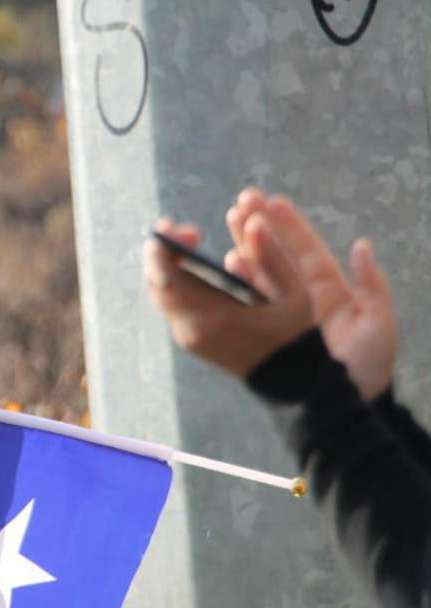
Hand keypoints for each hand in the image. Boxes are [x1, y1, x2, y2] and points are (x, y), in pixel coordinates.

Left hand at [144, 215, 314, 378]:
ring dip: (170, 264)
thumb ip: (271, 255)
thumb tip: (252, 221)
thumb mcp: (295, 295)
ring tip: (191, 240)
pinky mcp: (192, 339)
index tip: (186, 230)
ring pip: (161, 293)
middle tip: (189, 231)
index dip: (165, 248)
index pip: (166, 279)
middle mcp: (191, 329)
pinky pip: (172, 303)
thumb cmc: (300, 338)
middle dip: (166, 251)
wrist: (297, 384)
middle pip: (157, 284)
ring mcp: (188, 337)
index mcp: (213, 318)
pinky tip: (194, 264)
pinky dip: (177, 279)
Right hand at [225, 191, 395, 400]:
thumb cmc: (367, 368)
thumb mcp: (378, 322)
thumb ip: (371, 284)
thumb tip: (361, 245)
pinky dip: (238, 281)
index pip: (306, 251)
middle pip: (277, 256)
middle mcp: (300, 299)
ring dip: (246, 246)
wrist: (345, 407)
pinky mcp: (265, 332)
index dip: (290, 226)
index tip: (272, 201)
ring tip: (233, 222)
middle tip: (242, 200)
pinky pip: (248, 302)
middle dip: (260, 226)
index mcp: (328, 292)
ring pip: (260, 273)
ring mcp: (280, 315)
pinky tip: (229, 263)